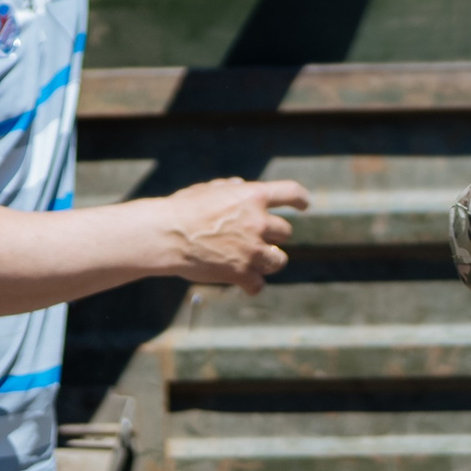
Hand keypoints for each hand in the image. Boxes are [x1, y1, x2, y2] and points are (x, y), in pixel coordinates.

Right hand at [163, 177, 312, 294]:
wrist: (165, 235)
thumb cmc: (181, 210)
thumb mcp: (208, 190)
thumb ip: (230, 188)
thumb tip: (242, 186)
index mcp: (253, 196)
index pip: (290, 193)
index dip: (300, 199)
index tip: (304, 205)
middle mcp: (258, 222)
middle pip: (284, 231)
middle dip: (271, 235)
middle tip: (253, 238)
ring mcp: (252, 249)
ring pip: (279, 260)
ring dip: (269, 260)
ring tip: (255, 261)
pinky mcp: (242, 273)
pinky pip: (258, 284)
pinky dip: (252, 285)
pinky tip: (245, 285)